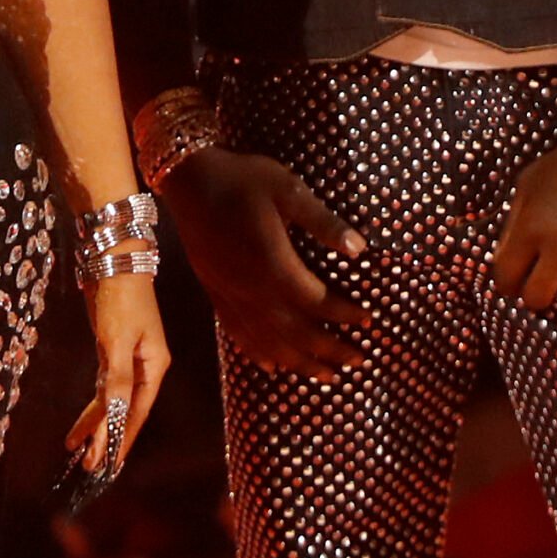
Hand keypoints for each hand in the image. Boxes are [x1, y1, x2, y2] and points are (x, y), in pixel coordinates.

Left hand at [68, 271, 170, 469]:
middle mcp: (144, 365)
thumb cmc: (122, 296)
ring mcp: (129, 356)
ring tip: (77, 448)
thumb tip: (115, 413)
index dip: (121, 438)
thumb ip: (117, 378)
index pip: (136, 412)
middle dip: (106, 436)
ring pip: (112, 398)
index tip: (108, 464)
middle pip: (124, 409)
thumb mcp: (118, 339)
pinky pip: (104, 384)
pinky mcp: (113, 347)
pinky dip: (94, 402)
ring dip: (96, 422)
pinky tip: (85, 419)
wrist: (115, 258)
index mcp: (154, 365)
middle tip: (88, 465)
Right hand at [160, 146, 369, 378]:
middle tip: (359, 361)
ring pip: (269, 343)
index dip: (345, 315)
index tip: (369, 322)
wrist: (187, 180)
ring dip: (301, 363)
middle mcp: (252, 290)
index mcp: (273, 265)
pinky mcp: (215, 294)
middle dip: (331, 350)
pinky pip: (238, 334)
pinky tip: (272, 367)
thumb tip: (360, 248)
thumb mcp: (288, 190)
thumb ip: (322, 221)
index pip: (317, 302)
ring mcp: (230, 296)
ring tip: (327, 378)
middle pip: (296, 333)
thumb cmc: (242, 179)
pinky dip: (259, 354)